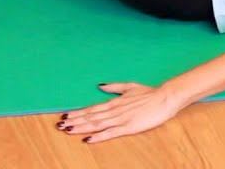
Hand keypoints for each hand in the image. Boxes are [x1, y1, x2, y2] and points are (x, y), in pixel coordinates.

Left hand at [55, 82, 185, 143]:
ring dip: (81, 127)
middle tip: (59, 125)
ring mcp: (121, 118)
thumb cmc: (149, 93)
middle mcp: (114, 110)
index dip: (77, 113)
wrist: (165, 97)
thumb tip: (100, 85)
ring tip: (68, 130)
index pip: (91, 108)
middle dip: (74, 121)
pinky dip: (98, 136)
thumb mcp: (129, 86)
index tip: (65, 116)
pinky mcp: (129, 126)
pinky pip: (110, 132)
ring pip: (97, 124)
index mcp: (114, 101)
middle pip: (90, 117)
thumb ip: (113, 87)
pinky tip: (88, 139)